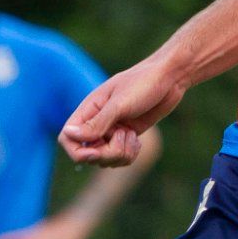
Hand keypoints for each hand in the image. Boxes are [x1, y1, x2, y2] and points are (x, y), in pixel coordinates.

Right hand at [58, 53, 182, 165]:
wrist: (169, 78)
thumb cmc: (142, 83)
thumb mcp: (119, 104)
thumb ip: (96, 123)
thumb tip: (68, 134)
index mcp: (88, 110)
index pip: (67, 139)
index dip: (77, 152)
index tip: (96, 152)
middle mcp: (97, 123)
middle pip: (88, 154)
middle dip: (107, 153)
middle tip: (125, 135)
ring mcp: (112, 131)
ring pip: (105, 160)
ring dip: (120, 154)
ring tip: (132, 135)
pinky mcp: (126, 137)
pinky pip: (120, 158)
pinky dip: (129, 155)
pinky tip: (137, 141)